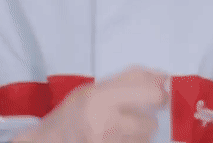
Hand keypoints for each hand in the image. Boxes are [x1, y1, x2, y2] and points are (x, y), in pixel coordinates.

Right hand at [16, 66, 169, 142]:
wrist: (49, 142)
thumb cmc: (71, 114)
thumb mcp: (94, 89)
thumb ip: (129, 80)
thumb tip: (163, 76)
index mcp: (100, 98)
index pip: (149, 95)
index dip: (160, 95)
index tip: (160, 96)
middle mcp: (104, 123)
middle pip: (150, 124)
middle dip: (147, 122)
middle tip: (136, 119)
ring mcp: (107, 142)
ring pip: (144, 141)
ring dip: (137, 137)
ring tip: (118, 132)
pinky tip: (116, 139)